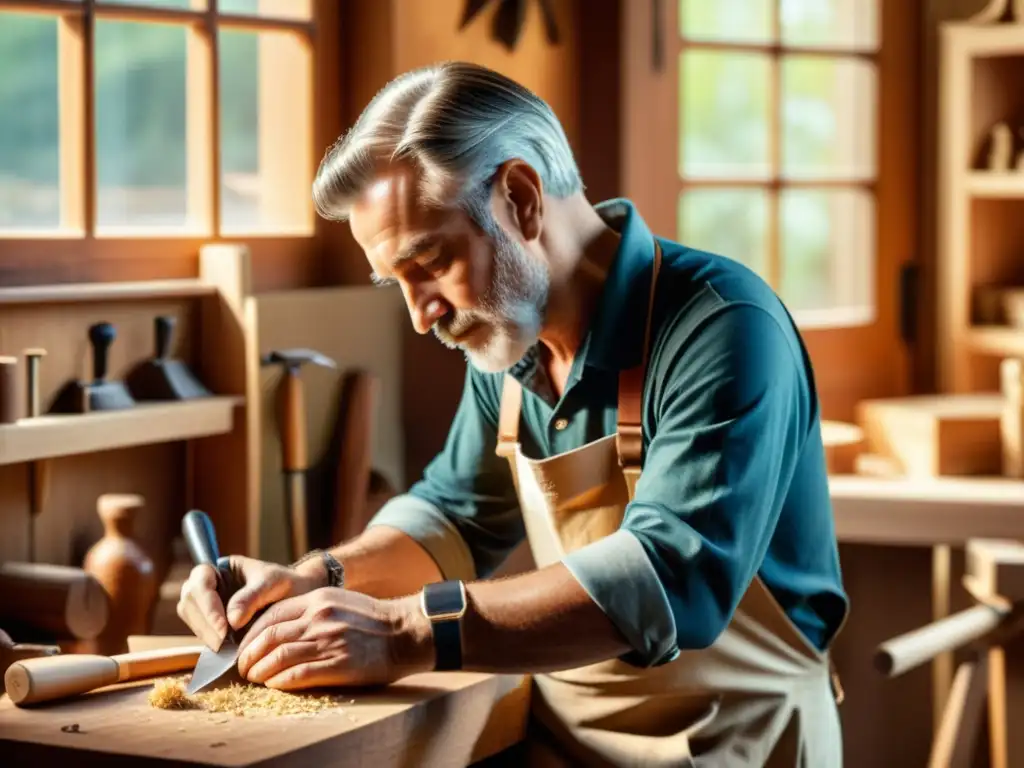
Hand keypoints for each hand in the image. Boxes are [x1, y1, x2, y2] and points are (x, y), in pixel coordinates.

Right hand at [176, 556, 321, 650]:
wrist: (298, 598)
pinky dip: (211, 641)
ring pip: (191, 618)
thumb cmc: (286, 584)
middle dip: (205, 623)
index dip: (207, 604)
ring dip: (206, 635)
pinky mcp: (212, 623)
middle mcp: (209, 585)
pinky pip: (201, 631)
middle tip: (224, 644)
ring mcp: (207, 604)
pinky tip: (227, 651)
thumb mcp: (272, 584)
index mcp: (221, 568)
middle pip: (188, 601)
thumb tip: (231, 620)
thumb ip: (251, 598)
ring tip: (227, 649)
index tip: (224, 627)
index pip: (200, 580)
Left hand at [236, 588, 433, 690]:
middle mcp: (320, 618)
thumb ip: (311, 609)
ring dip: (260, 671)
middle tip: (243, 667)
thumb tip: (280, 627)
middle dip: (249, 654)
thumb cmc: (374, 620)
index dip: (252, 634)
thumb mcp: (340, 600)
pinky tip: (274, 685)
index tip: (245, 647)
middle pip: (270, 636)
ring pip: (279, 656)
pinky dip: (280, 682)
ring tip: (254, 679)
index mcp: (318, 600)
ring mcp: (329, 641)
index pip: (272, 615)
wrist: (406, 633)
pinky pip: (298, 674)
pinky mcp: (338, 665)